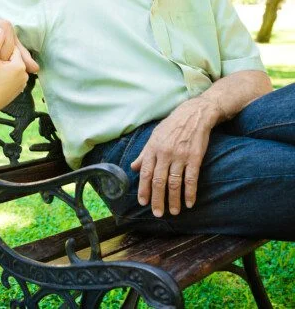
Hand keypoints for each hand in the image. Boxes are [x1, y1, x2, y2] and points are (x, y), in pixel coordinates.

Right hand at [0, 28, 27, 111]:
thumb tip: (0, 30)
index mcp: (19, 65)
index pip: (11, 49)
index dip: (0, 51)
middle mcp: (24, 75)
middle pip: (12, 59)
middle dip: (2, 60)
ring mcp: (22, 83)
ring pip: (11, 68)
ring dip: (3, 68)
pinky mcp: (18, 90)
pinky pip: (12, 78)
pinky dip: (4, 77)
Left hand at [131, 97, 220, 216]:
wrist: (193, 115)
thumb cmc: (171, 126)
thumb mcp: (154, 137)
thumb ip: (144, 154)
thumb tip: (133, 168)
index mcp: (153, 149)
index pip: (146, 173)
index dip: (144, 189)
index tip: (143, 202)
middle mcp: (165, 153)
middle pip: (159, 181)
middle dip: (158, 199)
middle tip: (158, 214)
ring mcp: (180, 156)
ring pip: (175, 183)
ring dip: (174, 200)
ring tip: (174, 212)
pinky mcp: (195, 157)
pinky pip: (191, 179)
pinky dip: (190, 192)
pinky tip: (189, 203)